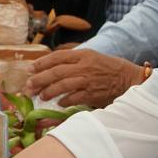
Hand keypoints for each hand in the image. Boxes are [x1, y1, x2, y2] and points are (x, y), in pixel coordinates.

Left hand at [25, 48, 144, 107]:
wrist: (129, 79)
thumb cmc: (110, 68)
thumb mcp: (92, 57)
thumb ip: (74, 61)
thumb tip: (53, 67)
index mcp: (83, 54)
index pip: (57, 57)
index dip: (41, 63)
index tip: (30, 69)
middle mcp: (84, 66)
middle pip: (56, 72)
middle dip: (39, 79)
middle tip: (28, 86)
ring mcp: (88, 80)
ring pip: (62, 85)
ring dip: (48, 91)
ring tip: (41, 96)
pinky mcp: (92, 94)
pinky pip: (72, 98)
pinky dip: (63, 101)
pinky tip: (59, 103)